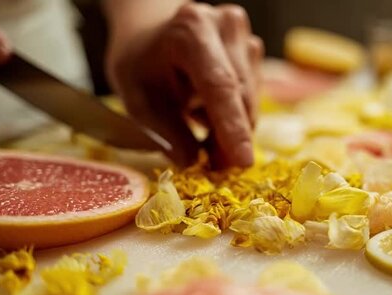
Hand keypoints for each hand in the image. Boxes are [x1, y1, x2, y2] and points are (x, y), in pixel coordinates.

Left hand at [106, 2, 262, 167]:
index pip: (219, 85)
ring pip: (250, 100)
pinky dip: (235, 119)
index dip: (232, 127)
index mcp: (190, 31)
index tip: (242, 162)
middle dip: (231, 140)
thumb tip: (193, 163)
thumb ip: (167, 133)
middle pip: (240, 96)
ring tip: (204, 145)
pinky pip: (252, 96)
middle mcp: (225, 26)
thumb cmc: (140, 66)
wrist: (150, 36)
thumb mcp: (139, 102)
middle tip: (215, 171)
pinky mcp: (253, 51)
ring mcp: (244, 37)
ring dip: (232, 132)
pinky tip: (210, 122)